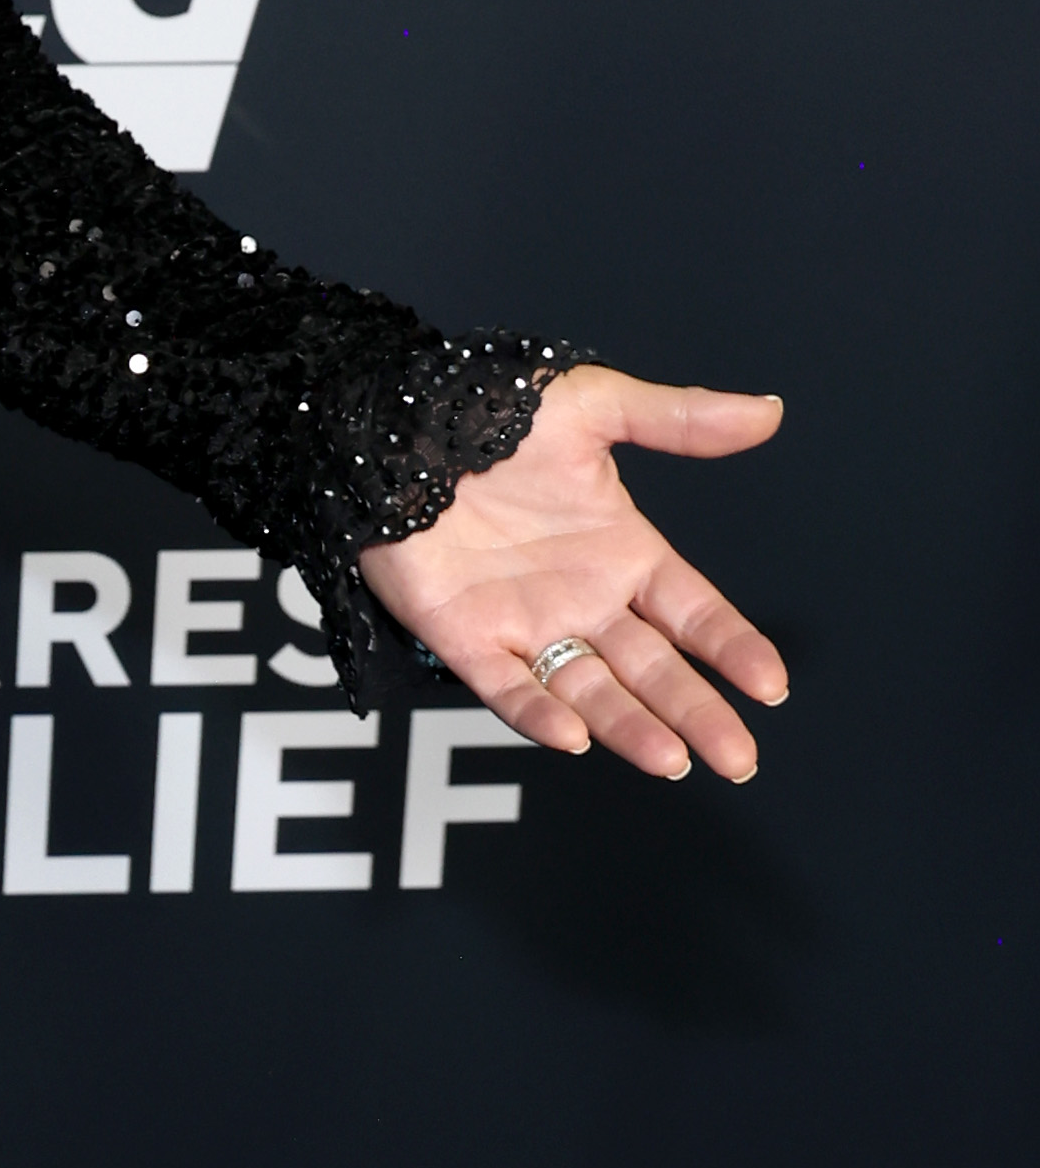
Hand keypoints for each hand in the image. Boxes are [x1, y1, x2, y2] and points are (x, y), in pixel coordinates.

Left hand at [357, 366, 786, 781]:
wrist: (397, 425)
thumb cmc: (494, 411)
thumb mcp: (593, 407)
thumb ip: (677, 420)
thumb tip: (770, 411)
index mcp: (622, 551)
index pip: (693, 612)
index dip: (731, 647)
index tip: (770, 686)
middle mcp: (582, 598)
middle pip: (653, 668)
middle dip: (697, 712)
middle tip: (738, 759)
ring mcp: (526, 623)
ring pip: (590, 690)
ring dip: (630, 727)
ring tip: (672, 760)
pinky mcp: (464, 638)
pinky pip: (507, 687)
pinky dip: (537, 714)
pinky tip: (573, 737)